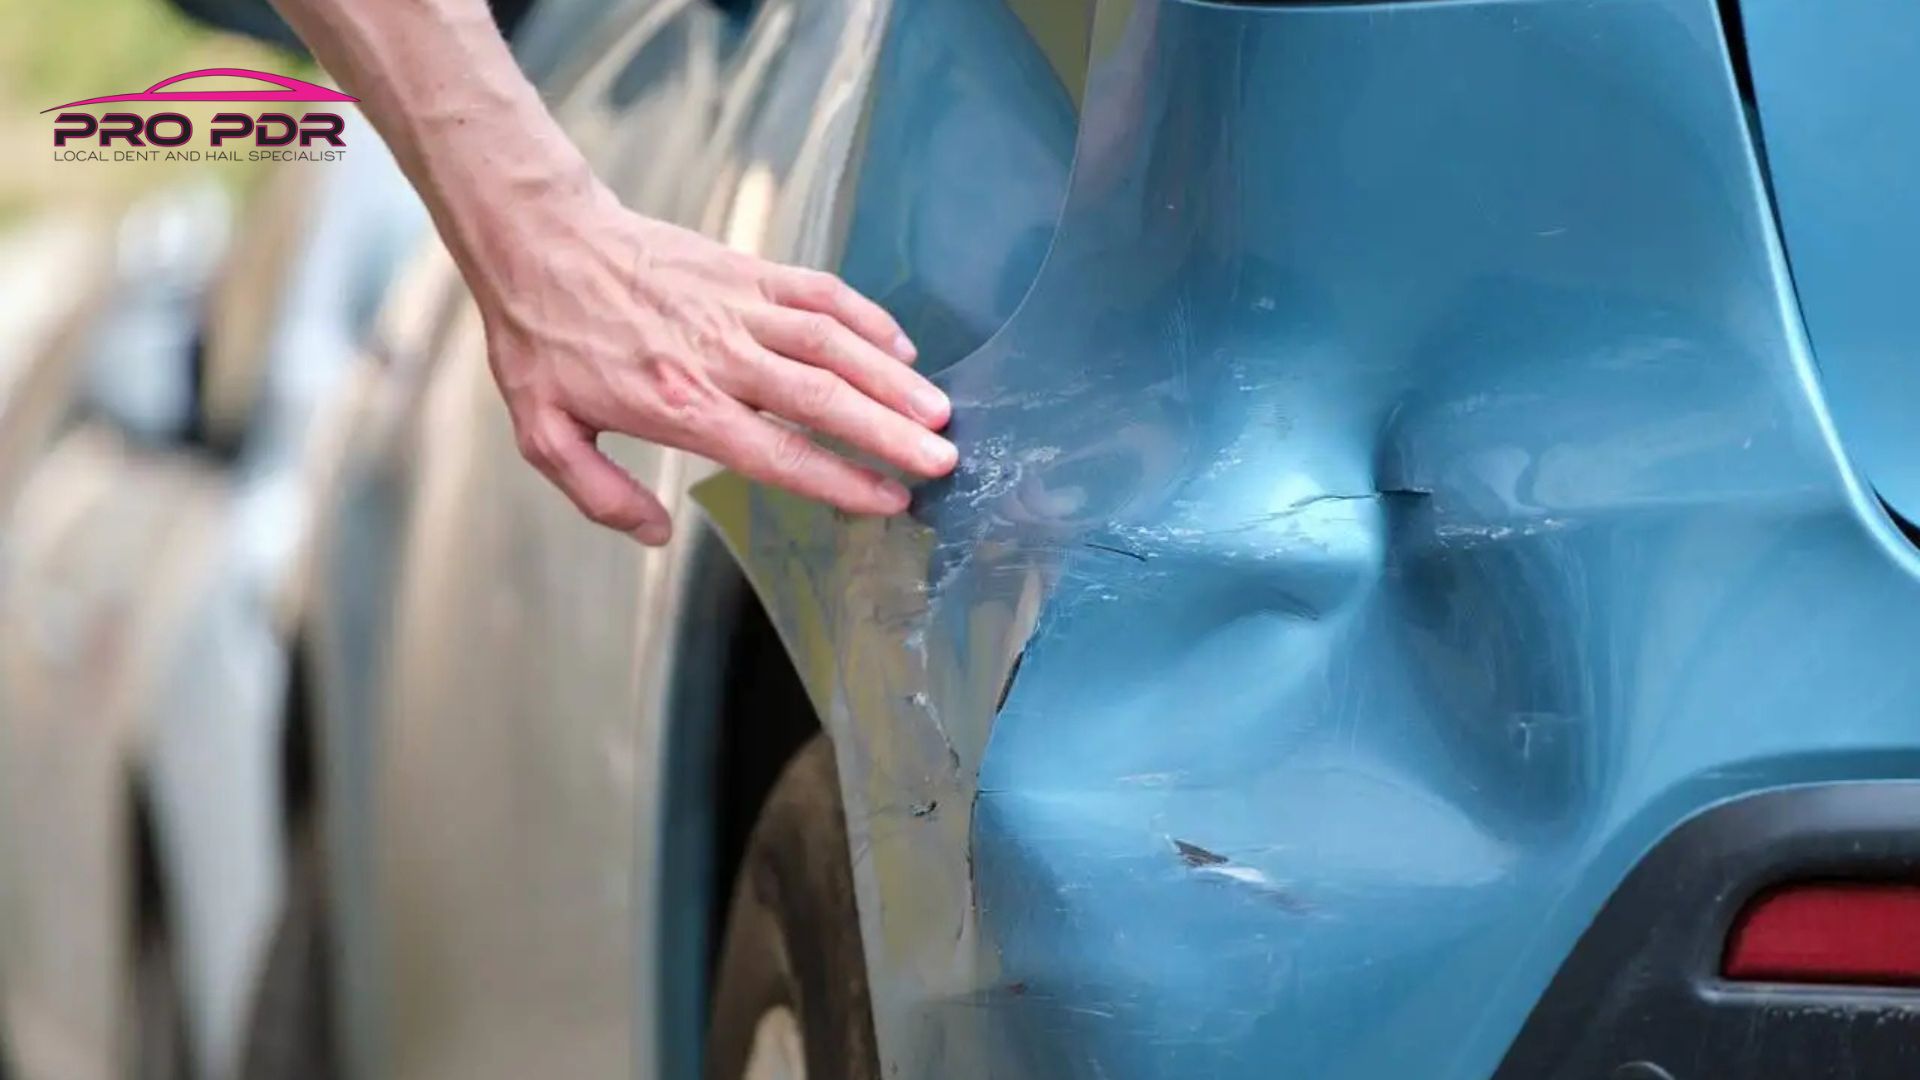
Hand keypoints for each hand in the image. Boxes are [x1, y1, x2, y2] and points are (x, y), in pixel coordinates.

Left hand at [473, 187, 955, 544]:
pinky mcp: (745, 269)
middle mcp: (720, 357)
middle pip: (822, 401)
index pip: (778, 452)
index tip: (889, 500)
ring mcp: (738, 307)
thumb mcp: (545, 432)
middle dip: (890, 433)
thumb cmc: (545, 340)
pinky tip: (899, 346)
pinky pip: (818, 291)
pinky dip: (865, 317)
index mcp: (680, 405)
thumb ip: (599, 495)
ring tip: (939, 410)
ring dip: (891, 378)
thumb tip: (657, 534)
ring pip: (832, 343)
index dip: (840, 479)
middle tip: (944, 459)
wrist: (541, 238)